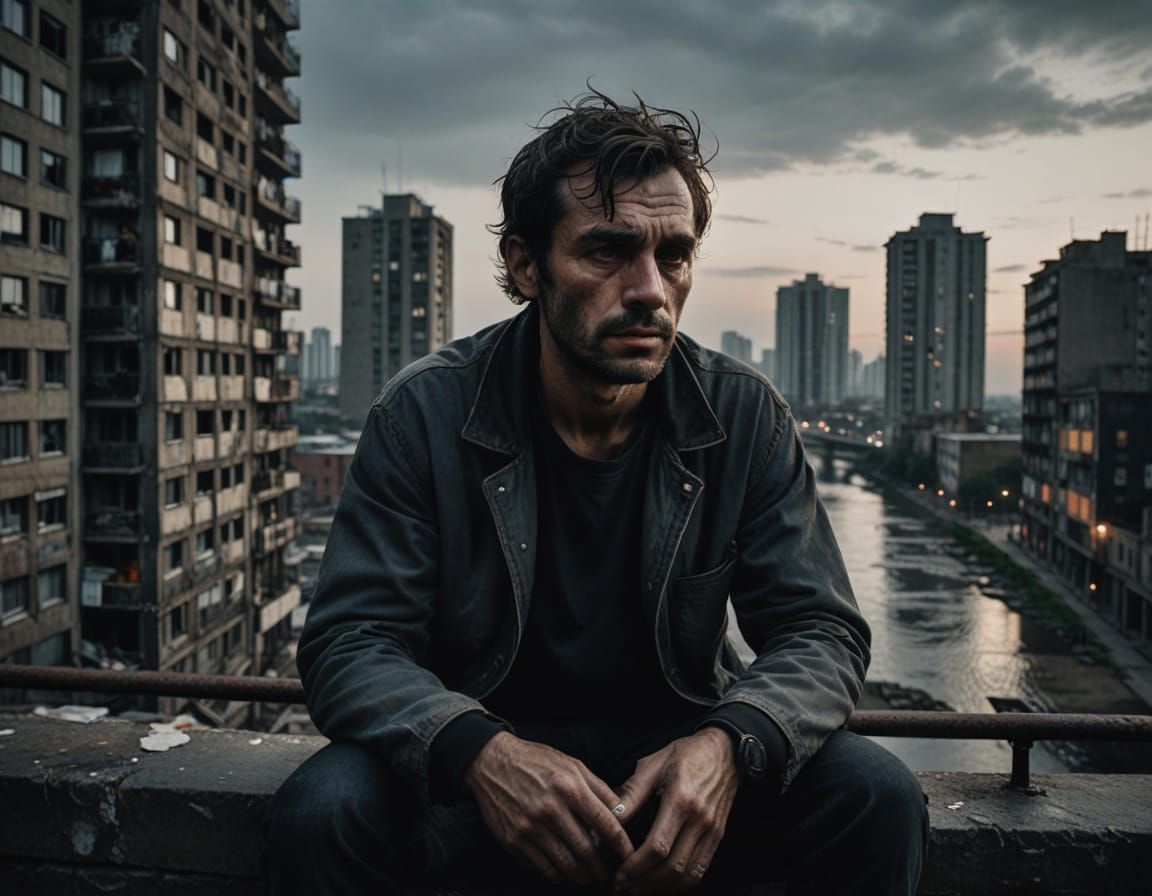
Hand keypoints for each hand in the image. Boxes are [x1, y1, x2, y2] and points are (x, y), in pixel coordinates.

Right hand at [463, 731, 634, 885]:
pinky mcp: (514, 840)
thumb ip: (598, 788)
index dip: (621, 844)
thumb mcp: (571, 764)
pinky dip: (556, 874)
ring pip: (565, 864)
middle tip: (606, 872)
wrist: (491, 763)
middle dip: (601, 867)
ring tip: (587, 877)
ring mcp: (530, 827)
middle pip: (586, 850)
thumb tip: (621, 811)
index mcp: (570, 788)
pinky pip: (542, 867)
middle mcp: (551, 809)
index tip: (627, 854)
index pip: (606, 824)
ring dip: (581, 875)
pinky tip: (563, 872)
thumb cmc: (536, 761)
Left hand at [613, 727, 739, 892]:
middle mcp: (699, 819)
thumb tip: (609, 817)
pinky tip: (662, 881)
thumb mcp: (653, 764)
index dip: (635, 866)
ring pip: (687, 875)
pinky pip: (700, 869)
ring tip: (639, 887)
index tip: (619, 873)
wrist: (724, 751)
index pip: (657, 847)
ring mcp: (712, 830)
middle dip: (644, 883)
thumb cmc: (685, 754)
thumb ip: (631, 793)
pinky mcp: (718, 836)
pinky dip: (680, 882)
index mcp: (680, 800)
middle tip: (623, 885)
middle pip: (672, 868)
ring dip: (661, 888)